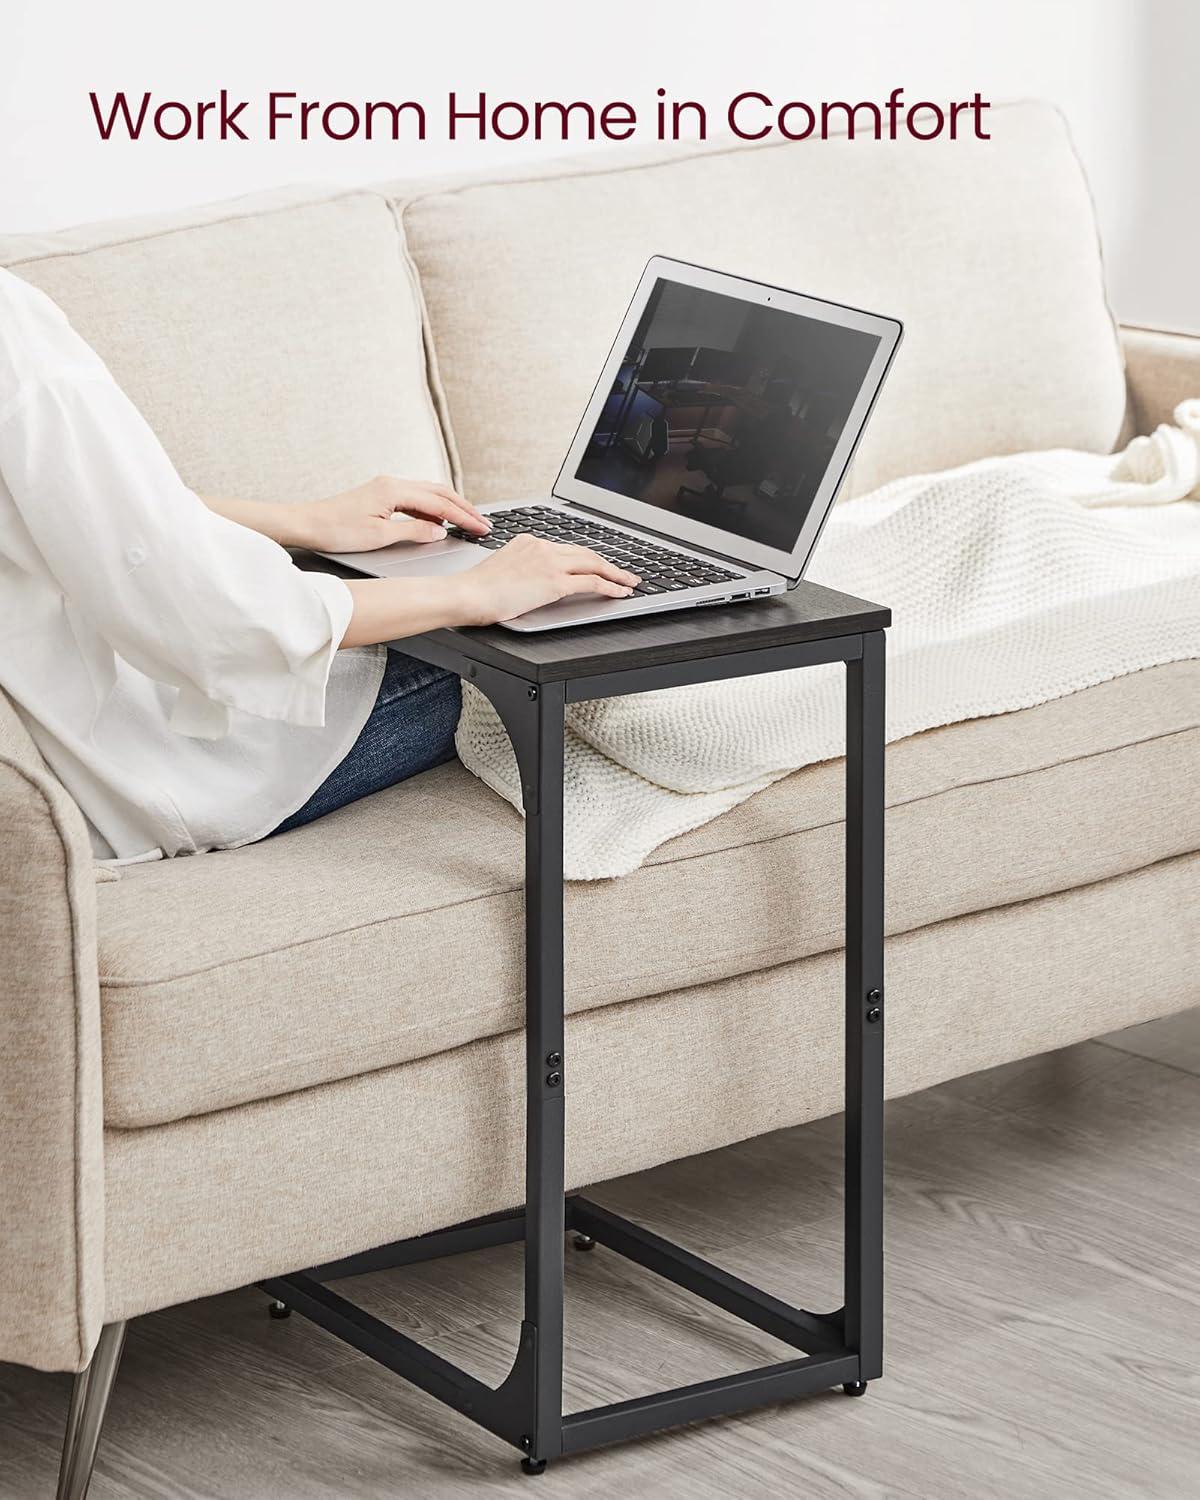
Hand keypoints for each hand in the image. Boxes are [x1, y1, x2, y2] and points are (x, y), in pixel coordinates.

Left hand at [303, 476, 489, 552]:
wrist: (306, 523)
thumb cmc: (336, 530)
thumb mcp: (380, 536)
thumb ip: (414, 532)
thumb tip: (440, 531)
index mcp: (394, 489)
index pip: (440, 503)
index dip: (464, 517)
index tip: (481, 528)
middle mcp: (392, 483)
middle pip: (439, 492)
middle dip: (463, 508)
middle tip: (482, 523)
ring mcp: (386, 487)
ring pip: (428, 493)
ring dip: (450, 507)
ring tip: (467, 522)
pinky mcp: (381, 495)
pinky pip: (415, 499)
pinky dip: (432, 509)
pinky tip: (438, 522)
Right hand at [451, 534, 639, 624]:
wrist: (467, 594)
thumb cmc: (476, 589)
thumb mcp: (502, 569)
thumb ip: (522, 569)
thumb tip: (532, 582)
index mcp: (529, 541)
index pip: (566, 549)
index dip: (586, 558)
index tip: (598, 565)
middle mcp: (542, 547)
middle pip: (585, 553)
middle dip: (609, 563)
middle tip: (624, 573)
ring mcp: (549, 563)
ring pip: (594, 564)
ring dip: (616, 574)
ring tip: (630, 583)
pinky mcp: (554, 582)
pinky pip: (592, 582)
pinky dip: (610, 586)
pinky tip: (620, 592)